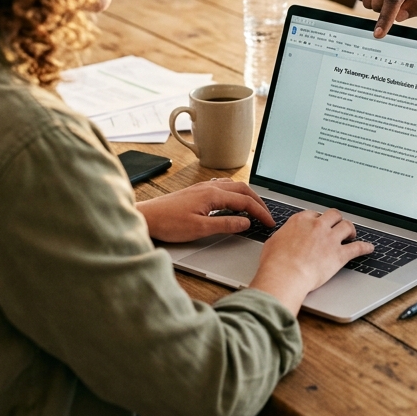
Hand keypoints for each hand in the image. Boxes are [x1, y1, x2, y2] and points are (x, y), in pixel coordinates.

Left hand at [136, 180, 274, 243]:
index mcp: (213, 195)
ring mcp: (202, 188)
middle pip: (243, 189)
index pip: (245, 202)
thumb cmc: (168, 223)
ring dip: (247, 195)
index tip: (269, 223)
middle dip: (258, 202)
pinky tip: (232, 201)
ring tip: (254, 208)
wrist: (146, 217)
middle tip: (267, 215)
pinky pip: (222, 187)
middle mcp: (209, 187)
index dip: (260, 212)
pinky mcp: (196, 192)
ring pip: (233, 186)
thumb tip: (245, 223)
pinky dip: (234, 193)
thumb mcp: (199, 229)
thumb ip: (225, 225)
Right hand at [249, 209, 374, 315]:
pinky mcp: (339, 255)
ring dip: (351, 229)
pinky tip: (369, 248)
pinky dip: (365, 247)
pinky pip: (357, 248)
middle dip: (336, 220)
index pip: (314, 214)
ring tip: (352, 234)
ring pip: (347, 226)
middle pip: (333, 215)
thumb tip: (281, 240)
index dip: (318, 219)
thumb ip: (282, 237)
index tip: (319, 224)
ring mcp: (330, 239)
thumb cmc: (275, 263)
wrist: (285, 275)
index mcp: (301, 221)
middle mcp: (317, 226)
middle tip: (337, 225)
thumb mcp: (273, 243)